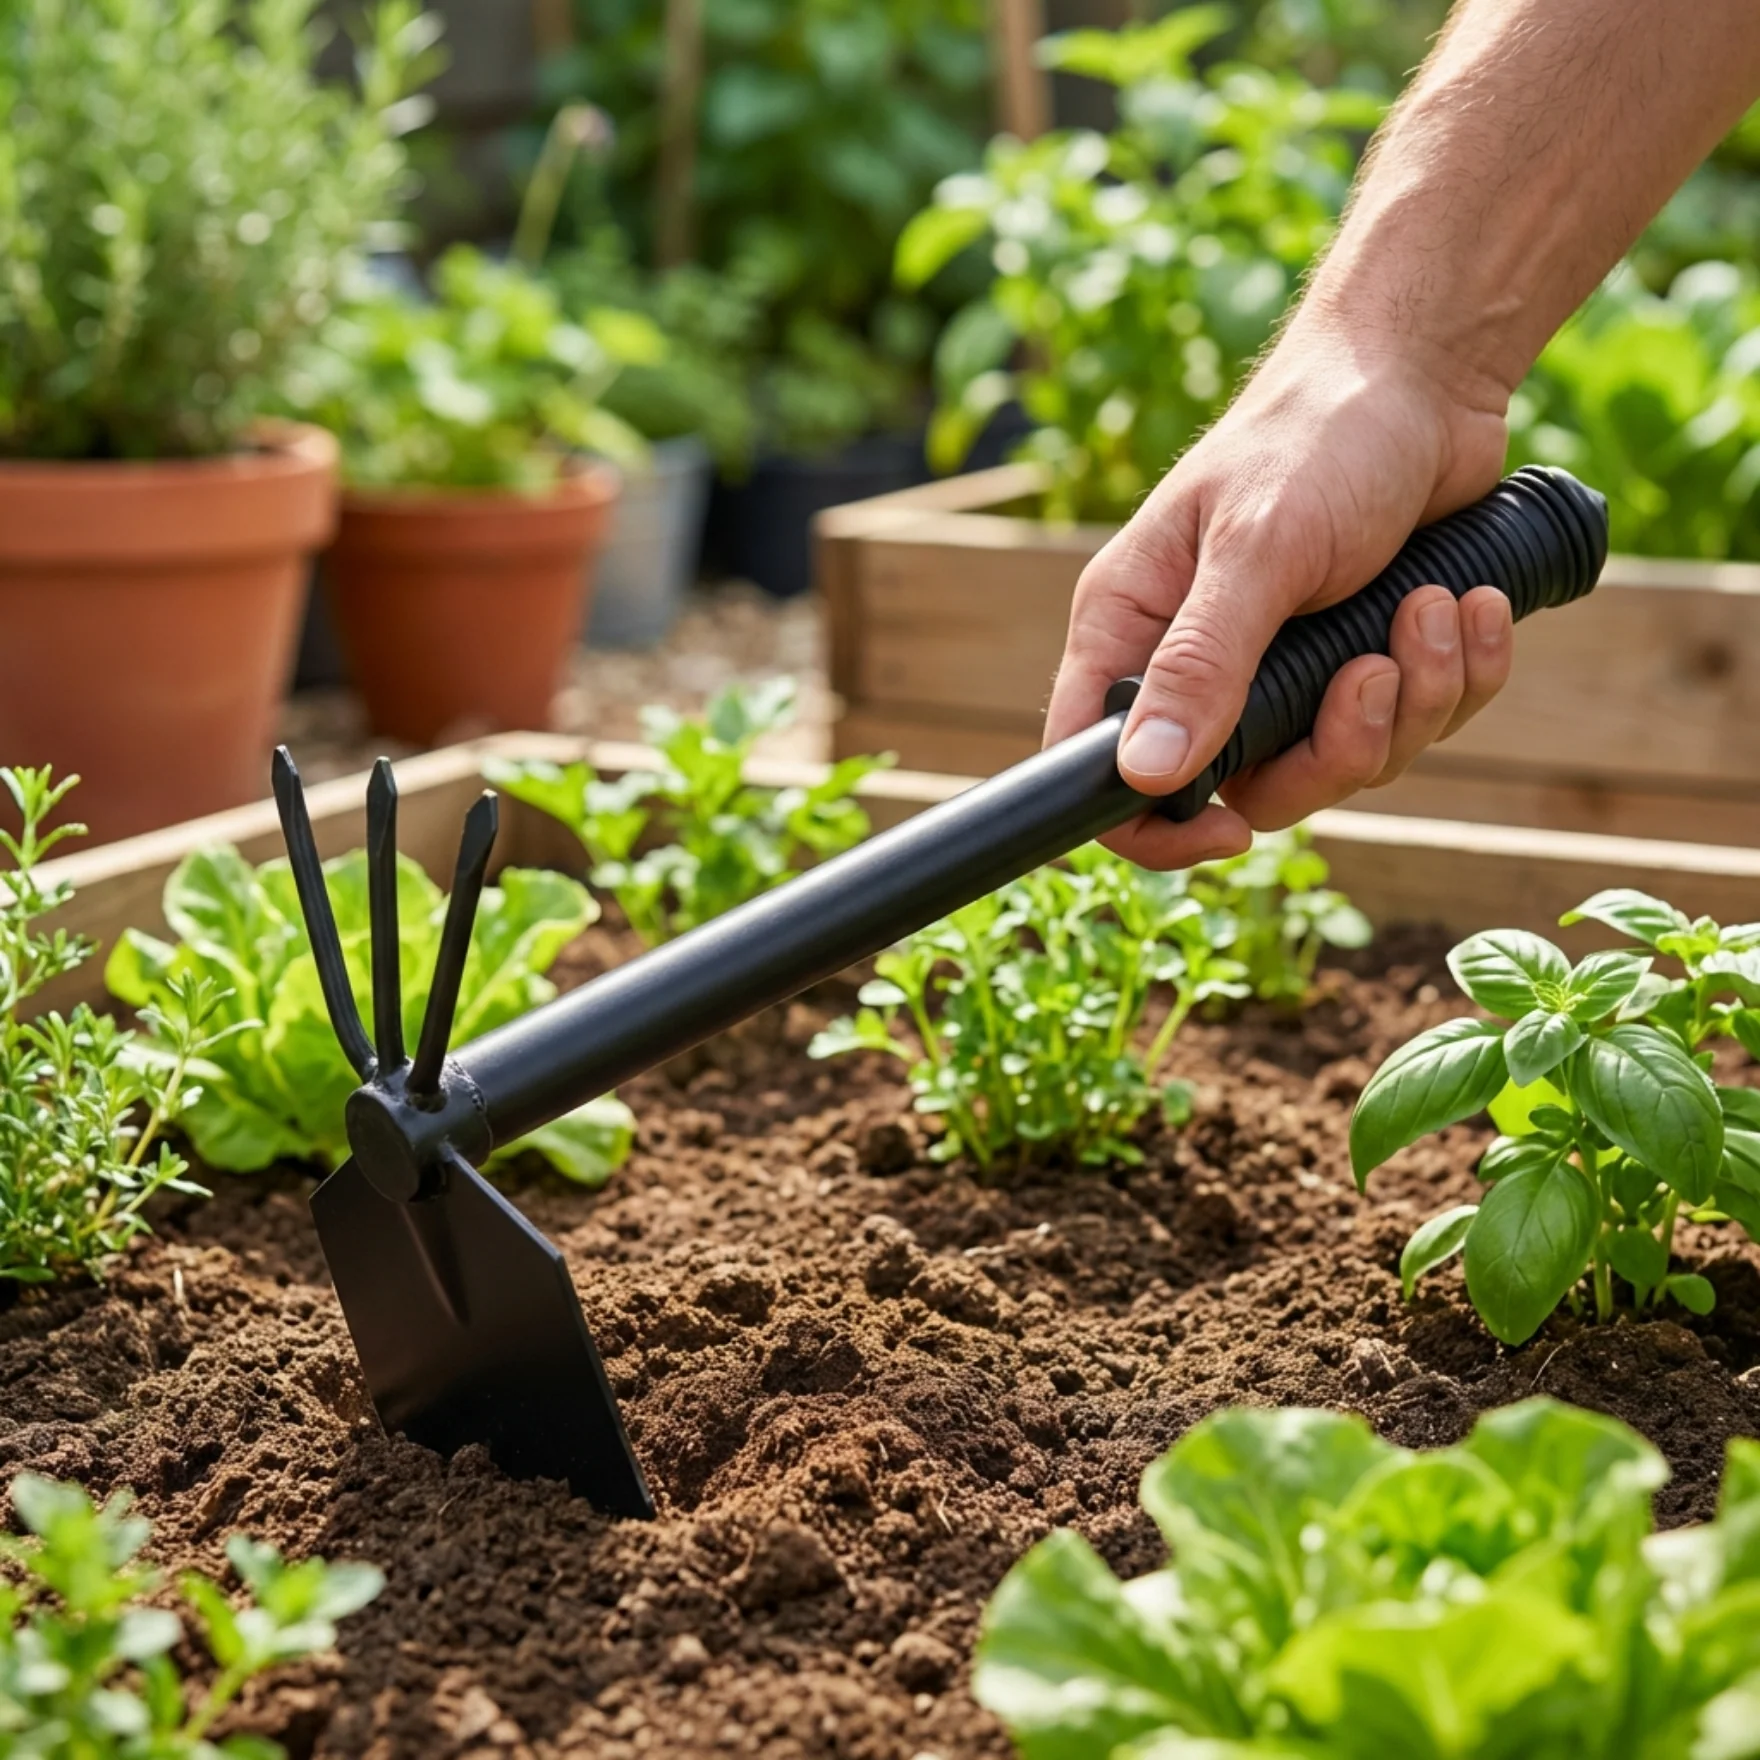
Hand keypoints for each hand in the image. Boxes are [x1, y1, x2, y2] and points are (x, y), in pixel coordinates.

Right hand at [1043, 323, 1512, 869]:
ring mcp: (1288, 668)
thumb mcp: (1256, 550)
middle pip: (1249, 790)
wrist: (1427, 376)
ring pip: (1344, 763)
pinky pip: (1414, 723)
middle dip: (1336, 748)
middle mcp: (1201, 663)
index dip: (1153, 825)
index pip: (1095, 765)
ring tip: (1434, 604)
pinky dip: (1456, 673)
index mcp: (1134, 630)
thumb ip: (1200, 665)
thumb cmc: (1316, 437)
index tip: (1229, 832)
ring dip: (1413, 697)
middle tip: (1373, 670)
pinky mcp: (1366, 658)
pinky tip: (1469, 603)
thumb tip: (1142, 775)